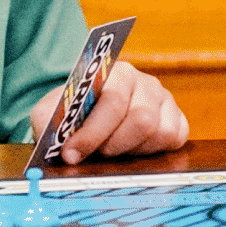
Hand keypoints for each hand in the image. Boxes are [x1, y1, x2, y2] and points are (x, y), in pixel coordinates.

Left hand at [30, 59, 189, 161]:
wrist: (93, 109)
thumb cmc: (75, 111)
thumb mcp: (52, 112)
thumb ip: (47, 121)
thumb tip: (53, 141)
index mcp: (116, 72)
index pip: (113, 100)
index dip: (93, 132)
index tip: (71, 154)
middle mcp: (144, 81)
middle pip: (141, 120)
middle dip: (112, 145)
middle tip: (96, 154)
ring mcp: (164, 99)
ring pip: (158, 132)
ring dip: (131, 150)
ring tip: (113, 149)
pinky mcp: (177, 119)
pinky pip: (175, 138)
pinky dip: (154, 150)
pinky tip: (134, 148)